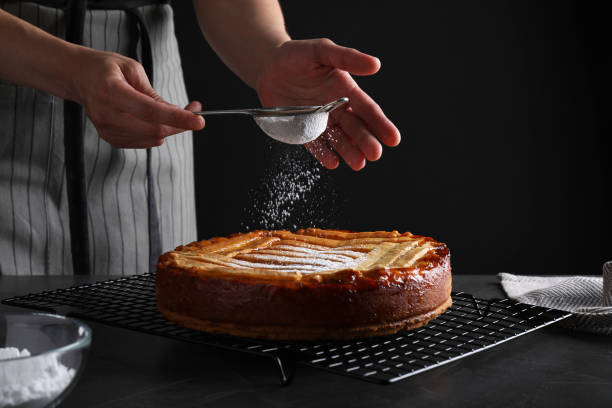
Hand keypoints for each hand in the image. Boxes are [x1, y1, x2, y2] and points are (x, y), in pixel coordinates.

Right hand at [70, 49, 204, 147]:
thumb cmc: (104, 68)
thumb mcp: (132, 69)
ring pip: (152, 138)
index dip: (178, 118)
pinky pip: (143, 142)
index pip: (150, 111)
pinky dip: (156, 133)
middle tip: (194, 111)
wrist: (77, 77)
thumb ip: (153, 93)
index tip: (199, 121)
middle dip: (180, 124)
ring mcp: (106, 129)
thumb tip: (175, 112)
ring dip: (170, 128)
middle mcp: (107, 114)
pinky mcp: (109, 137)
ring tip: (174, 112)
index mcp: (112, 91)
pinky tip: (155, 119)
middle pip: (154, 129)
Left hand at [255, 39, 399, 169]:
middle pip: (355, 129)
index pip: (368, 110)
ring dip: (349, 152)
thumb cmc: (298, 55)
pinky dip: (323, 154)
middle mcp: (337, 109)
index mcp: (346, 91)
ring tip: (358, 164)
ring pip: (338, 140)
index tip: (394, 139)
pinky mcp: (302, 130)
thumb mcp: (322, 51)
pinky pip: (314, 144)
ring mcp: (320, 121)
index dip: (381, 124)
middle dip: (366, 142)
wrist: (269, 66)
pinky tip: (333, 163)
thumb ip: (347, 58)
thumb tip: (376, 64)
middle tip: (375, 154)